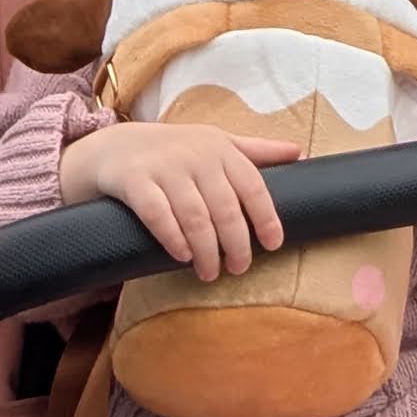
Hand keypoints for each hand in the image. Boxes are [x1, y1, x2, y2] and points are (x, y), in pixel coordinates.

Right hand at [66, 120, 299, 278]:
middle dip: (235, 243)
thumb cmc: (176, 151)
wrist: (115, 147)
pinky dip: (172, 237)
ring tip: (210, 272)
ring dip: (205, 249)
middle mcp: (195, 154)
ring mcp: (163, 166)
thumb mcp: (216, 143)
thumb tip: (300, 152)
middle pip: (224, 207)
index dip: (266, 217)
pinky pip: (156, 213)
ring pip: (194, 215)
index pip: (252, 184)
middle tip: (238, 268)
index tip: (273, 245)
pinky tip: (181, 256)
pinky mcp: (134, 180)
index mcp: (220, 148)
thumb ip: (255, 151)